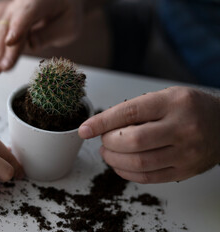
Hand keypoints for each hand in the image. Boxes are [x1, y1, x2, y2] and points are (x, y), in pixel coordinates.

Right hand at [0, 0, 86, 74]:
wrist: (62, 2)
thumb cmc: (67, 14)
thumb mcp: (69, 26)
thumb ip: (50, 34)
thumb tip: (31, 44)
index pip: (28, 10)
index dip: (18, 25)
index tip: (10, 42)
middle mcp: (23, 0)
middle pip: (10, 24)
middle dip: (4, 48)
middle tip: (2, 68)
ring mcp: (12, 10)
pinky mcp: (7, 21)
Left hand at [79, 86, 219, 182]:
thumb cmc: (189, 107)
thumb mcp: (165, 96)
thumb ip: (136, 109)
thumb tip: (102, 125)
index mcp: (173, 103)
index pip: (129, 112)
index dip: (102, 122)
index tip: (85, 129)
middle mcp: (182, 128)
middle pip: (132, 141)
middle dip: (109, 142)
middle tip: (103, 140)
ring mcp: (186, 152)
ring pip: (139, 163)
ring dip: (114, 160)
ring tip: (108, 153)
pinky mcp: (185, 170)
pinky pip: (149, 178)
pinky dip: (127, 173)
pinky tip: (120, 165)